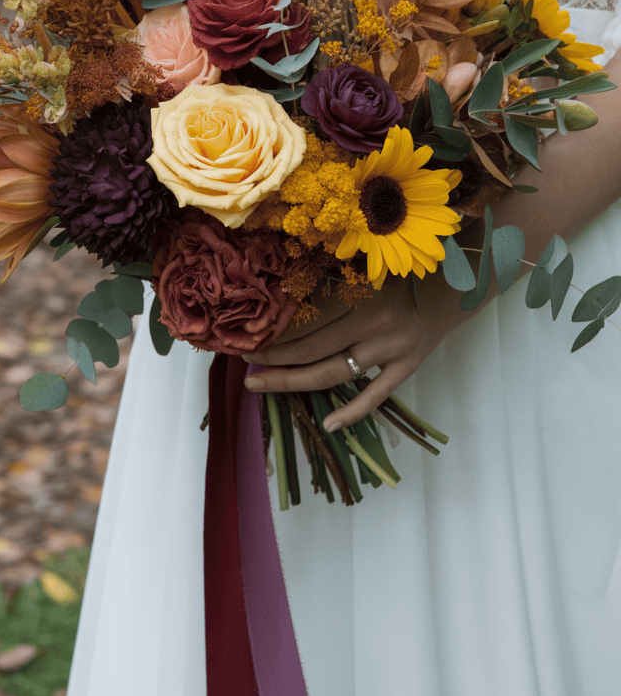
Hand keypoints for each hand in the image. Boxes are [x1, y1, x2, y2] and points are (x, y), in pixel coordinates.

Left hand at [243, 275, 458, 430]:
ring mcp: (391, 352)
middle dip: (275, 359)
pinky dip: (352, 412)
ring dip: (293, 381)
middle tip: (245, 363)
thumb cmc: (400, 275)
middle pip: (313, 350)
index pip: (308, 322)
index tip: (249, 336)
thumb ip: (331, 283)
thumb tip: (282, 297)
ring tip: (262, 384)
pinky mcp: (406, 369)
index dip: (276, 332)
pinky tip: (329, 425)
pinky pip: (375, 396)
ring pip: (333, 373)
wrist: (450, 289)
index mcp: (362, 298)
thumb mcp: (364, 271)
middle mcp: (375, 327)